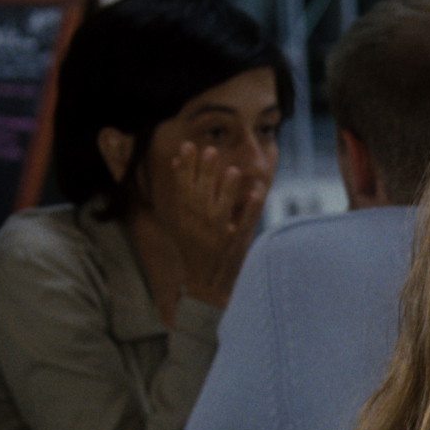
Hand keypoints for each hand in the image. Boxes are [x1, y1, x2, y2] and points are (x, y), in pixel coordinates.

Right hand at [162, 140, 268, 308]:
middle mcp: (198, 226)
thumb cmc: (195, 247)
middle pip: (199, 195)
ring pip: (221, 210)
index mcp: (183, 218)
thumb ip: (180, 191)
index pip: (182, 188)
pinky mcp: (235, 246)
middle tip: (210, 150)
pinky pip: (244, 227)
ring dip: (226, 191)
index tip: (188, 146)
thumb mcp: (181, 221)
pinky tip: (255, 195)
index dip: (185, 167)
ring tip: (233, 170)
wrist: (206, 284)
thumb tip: (174, 162)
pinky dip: (250, 211)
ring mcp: (217, 237)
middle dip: (204, 173)